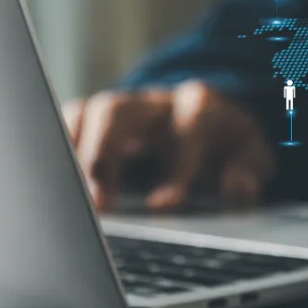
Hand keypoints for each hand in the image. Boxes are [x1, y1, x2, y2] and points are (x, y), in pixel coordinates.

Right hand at [63, 82, 274, 210]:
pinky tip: (55, 180)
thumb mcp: (252, 153)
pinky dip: (60, 146)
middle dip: (104, 152)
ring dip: (77, 156)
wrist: (206, 118)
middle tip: (98, 202)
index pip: (188, 124)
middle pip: (119, 109)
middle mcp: (154, 102)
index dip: (177, 163)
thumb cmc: (224, 143)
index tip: (163, 205)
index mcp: (198, 106)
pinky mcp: (97, 120)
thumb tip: (239, 186)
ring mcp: (122, 108)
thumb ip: (251, 168)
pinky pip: (70, 121)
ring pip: (90, 114)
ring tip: (74, 199)